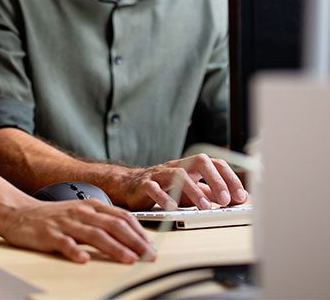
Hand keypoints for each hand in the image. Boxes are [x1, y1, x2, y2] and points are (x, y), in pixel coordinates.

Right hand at [0, 198, 155, 264]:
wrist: (20, 213)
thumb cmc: (53, 217)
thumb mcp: (81, 214)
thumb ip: (102, 223)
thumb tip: (130, 238)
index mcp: (90, 206)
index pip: (121, 217)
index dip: (139, 231)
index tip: (151, 246)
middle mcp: (80, 212)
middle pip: (112, 225)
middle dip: (134, 241)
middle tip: (148, 256)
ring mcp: (65, 223)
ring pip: (93, 234)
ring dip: (113, 247)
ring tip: (128, 259)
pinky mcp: (49, 234)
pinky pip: (64, 243)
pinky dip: (74, 251)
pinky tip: (83, 259)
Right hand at [118, 153, 248, 209]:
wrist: (130, 186)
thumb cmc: (164, 188)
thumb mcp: (190, 190)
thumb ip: (210, 193)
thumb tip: (236, 200)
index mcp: (190, 167)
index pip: (214, 163)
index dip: (229, 177)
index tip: (239, 196)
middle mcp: (176, 167)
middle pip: (199, 161)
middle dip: (215, 180)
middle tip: (225, 200)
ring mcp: (160, 174)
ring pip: (177, 174)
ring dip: (194, 190)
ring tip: (204, 207)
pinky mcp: (144, 185)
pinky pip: (154, 188)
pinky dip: (164, 198)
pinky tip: (173, 208)